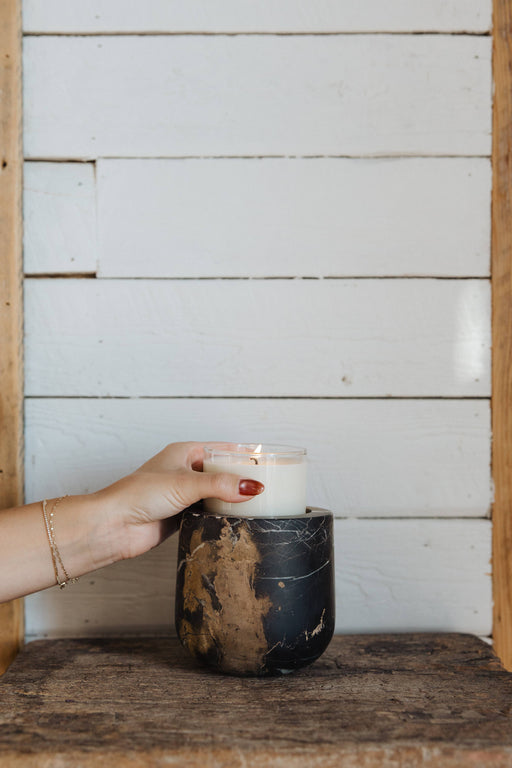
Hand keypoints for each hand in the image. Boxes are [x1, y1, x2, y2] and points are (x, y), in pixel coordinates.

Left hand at [97, 442, 263, 559]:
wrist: (113, 526)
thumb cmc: (137, 495)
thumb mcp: (185, 484)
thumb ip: (221, 484)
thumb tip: (252, 486)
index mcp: (184, 452)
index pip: (222, 449)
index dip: (244, 455)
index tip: (268, 462)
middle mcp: (184, 471)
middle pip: (222, 472)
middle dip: (242, 478)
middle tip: (268, 486)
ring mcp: (183, 494)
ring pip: (217, 493)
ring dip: (232, 499)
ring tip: (258, 504)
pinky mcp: (182, 515)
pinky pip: (209, 512)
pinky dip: (222, 515)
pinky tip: (236, 520)